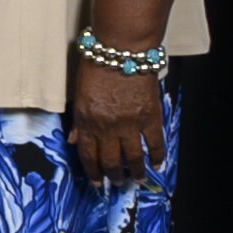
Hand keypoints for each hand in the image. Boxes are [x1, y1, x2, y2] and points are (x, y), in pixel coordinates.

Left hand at [64, 57, 166, 185]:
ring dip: (135, 171)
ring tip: (136, 179)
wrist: (121, 48)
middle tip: (117, 183)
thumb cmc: (96, 64)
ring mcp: (130, 123)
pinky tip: (158, 163)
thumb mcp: (78, 93)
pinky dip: (158, 155)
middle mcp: (107, 127)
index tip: (97, 184)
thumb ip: (78, 119)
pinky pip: (155, 142)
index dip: (93, 172)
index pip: (88, 155)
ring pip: (133, 157)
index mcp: (87, 121)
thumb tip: (73, 140)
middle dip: (113, 176)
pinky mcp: (150, 116)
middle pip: (110, 160)